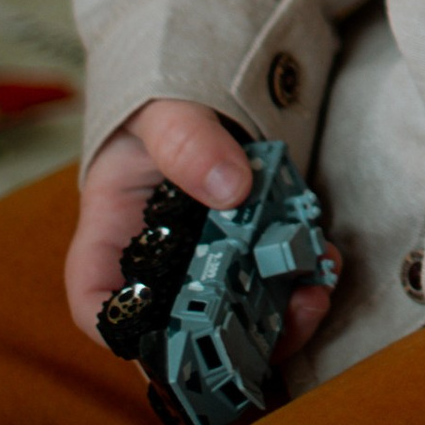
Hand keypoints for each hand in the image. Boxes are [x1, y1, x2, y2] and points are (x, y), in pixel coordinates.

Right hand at [67, 96, 335, 366]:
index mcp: (113, 234)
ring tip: (313, 293)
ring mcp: (207, 259)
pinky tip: (325, 259)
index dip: (124, 336)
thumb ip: (186, 141)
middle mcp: (159, 262)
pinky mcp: (250, 246)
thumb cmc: (163, 101)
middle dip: (229, 338)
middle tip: (275, 322)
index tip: (170, 342)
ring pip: (234, 313)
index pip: (99, 303)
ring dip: (277, 317)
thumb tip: (230, 188)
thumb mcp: (163, 110)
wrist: (208, 82)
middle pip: (179, 327)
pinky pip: (273, 278)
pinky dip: (300, 277)